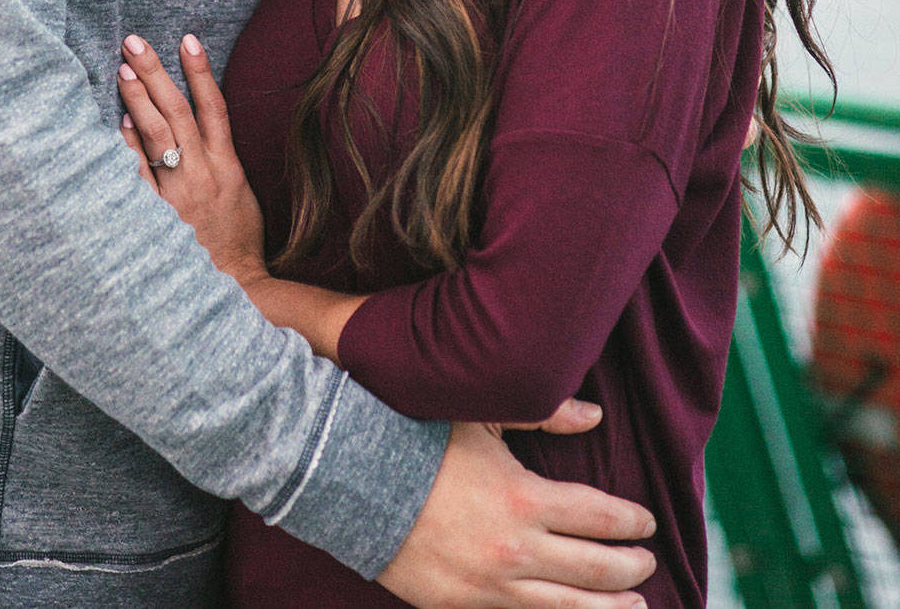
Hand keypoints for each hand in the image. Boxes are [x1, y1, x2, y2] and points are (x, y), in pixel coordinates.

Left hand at [118, 33, 267, 288]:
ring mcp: (178, 193)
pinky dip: (129, 147)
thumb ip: (217, 154)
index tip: (187, 39)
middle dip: (156, 73)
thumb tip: (190, 118)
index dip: (200, 71)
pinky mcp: (158, 215)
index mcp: (226, 165)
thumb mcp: (239, 189)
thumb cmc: (235, 236)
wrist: (232, 286)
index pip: (213, 106)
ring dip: (138, 100)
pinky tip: (118, 123)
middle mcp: (201, 173)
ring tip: (122, 70)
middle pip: (177, 112)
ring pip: (157, 136)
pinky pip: (140, 175)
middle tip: (134, 42)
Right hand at [378, 421, 655, 608]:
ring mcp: (490, 587)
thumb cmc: (420, 441)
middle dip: (630, 567)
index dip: (631, 522)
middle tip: (647, 561)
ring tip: (636, 606)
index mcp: (524, 499)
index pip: (600, 518)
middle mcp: (515, 550)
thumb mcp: (480, 415)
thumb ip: (542, 413)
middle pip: (595, 570)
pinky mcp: (466, 607)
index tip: (647, 522)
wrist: (354, 482)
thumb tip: (594, 415)